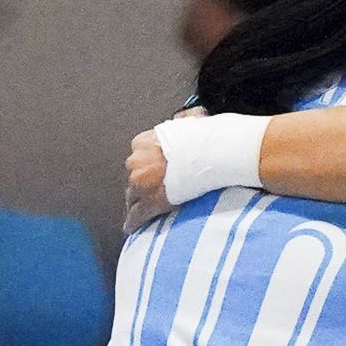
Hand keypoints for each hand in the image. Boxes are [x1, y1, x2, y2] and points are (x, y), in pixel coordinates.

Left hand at [124, 107, 202, 231]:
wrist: (213, 153)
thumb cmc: (205, 138)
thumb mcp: (191, 121)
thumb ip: (182, 122)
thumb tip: (186, 119)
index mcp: (143, 142)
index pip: (138, 158)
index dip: (146, 167)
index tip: (152, 172)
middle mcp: (137, 162)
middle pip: (134, 177)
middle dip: (142, 184)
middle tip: (153, 190)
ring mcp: (142, 184)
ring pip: (133, 197)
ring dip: (138, 202)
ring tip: (142, 211)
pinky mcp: (150, 203)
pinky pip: (137, 216)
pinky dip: (134, 222)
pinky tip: (132, 227)